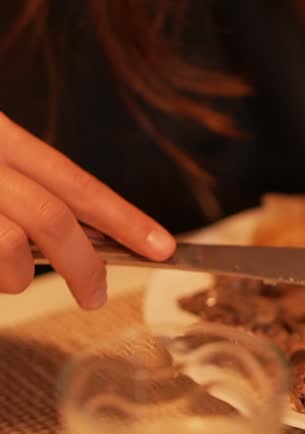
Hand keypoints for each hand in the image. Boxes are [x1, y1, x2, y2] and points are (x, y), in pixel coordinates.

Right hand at [0, 114, 175, 307]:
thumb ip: (28, 190)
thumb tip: (79, 238)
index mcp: (2, 139)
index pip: (76, 181)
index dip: (123, 217)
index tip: (160, 245)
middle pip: (53, 216)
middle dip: (85, 265)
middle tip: (95, 295)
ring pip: (11, 247)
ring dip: (17, 275)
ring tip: (4, 273)